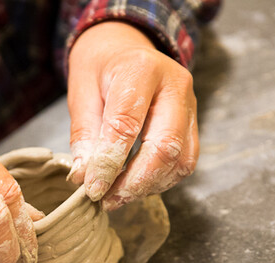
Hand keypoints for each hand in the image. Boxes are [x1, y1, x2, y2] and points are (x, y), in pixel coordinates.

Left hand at [67, 21, 198, 209]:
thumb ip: (84, 136)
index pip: (127, 125)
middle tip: (107, 201)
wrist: (124, 50)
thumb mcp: (81, 95)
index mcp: (140, 70)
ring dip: (148, 186)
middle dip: (134, 183)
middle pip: (165, 146)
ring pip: (180, 160)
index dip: (109, 163)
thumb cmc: (100, 71)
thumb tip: (84, 178)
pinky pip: (185, 161)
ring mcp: (190, 105)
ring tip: (116, 197)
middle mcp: (175, 85)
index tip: (92, 189)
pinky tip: (135, 186)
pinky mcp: (193, 123)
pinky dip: (160, 181)